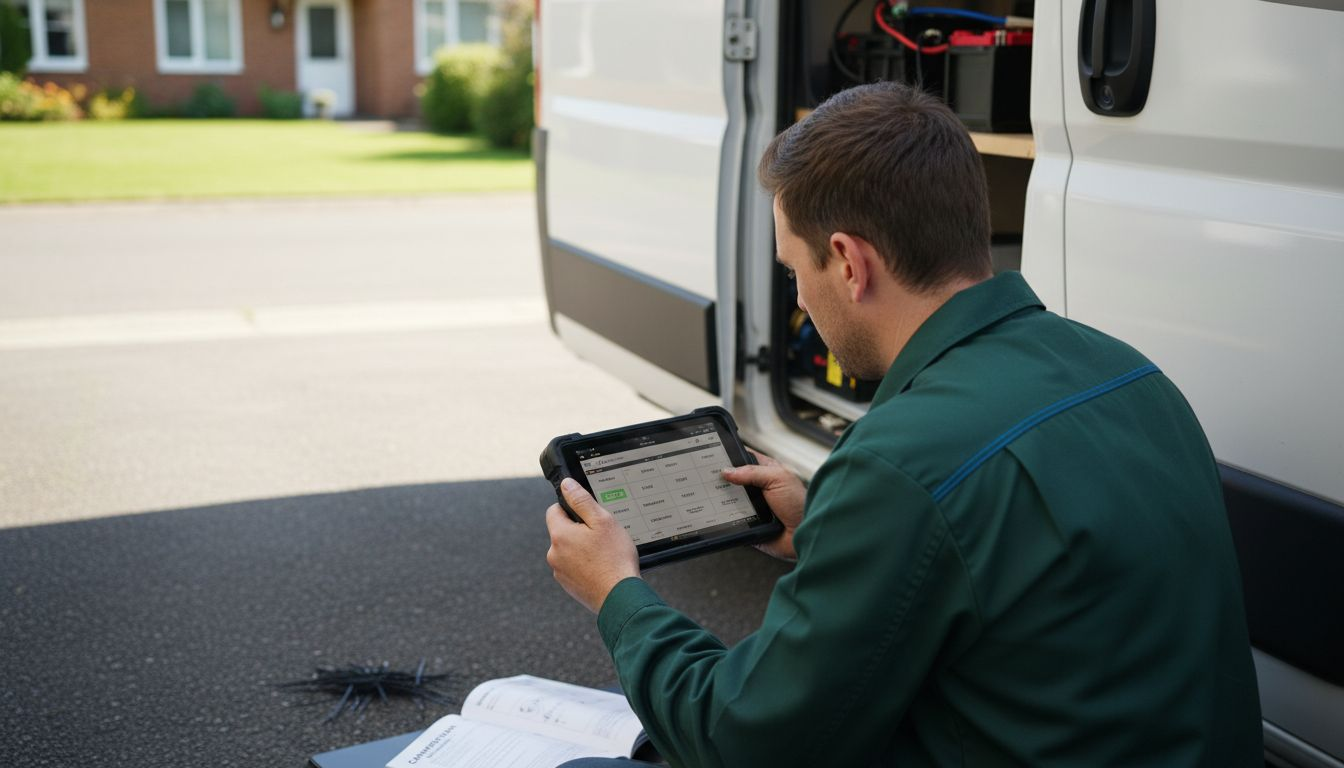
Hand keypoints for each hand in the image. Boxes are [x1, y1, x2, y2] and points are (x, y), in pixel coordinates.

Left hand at [545, 478, 640, 612]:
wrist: (620, 596)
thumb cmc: (614, 559)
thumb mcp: (602, 521)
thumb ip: (581, 500)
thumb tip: (566, 485)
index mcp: (560, 535)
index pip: (553, 510)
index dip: (571, 508)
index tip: (587, 515)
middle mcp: (554, 554)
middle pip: (562, 532)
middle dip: (579, 531)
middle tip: (601, 536)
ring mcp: (560, 572)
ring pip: (569, 551)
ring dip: (582, 549)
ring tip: (604, 555)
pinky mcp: (569, 586)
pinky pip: (574, 568)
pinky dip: (585, 566)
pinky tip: (602, 568)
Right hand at [721, 449, 805, 561]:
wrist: (804, 534)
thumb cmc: (799, 504)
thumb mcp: (778, 478)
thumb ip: (752, 472)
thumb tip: (727, 471)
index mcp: (766, 472)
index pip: (743, 459)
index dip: (730, 457)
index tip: (713, 457)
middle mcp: (758, 488)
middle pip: (733, 481)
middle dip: (722, 481)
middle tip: (708, 480)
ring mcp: (752, 507)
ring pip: (729, 500)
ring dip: (722, 501)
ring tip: (710, 497)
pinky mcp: (748, 524)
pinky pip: (731, 520)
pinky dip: (726, 519)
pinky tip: (718, 515)